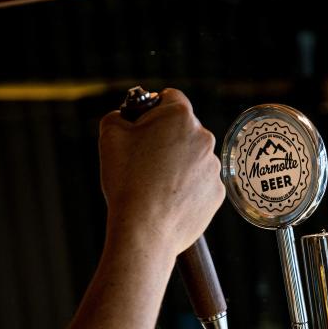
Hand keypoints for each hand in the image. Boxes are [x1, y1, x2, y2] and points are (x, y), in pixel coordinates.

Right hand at [99, 88, 224, 256]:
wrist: (145, 229)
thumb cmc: (127, 180)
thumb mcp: (110, 135)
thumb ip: (119, 115)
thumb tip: (126, 118)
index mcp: (180, 116)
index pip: (169, 99)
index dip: (152, 111)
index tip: (141, 128)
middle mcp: (204, 138)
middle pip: (183, 130)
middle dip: (166, 140)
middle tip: (144, 162)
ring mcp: (214, 168)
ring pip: (193, 159)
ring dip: (178, 166)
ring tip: (154, 186)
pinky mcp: (217, 194)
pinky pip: (200, 184)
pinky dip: (187, 189)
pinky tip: (168, 200)